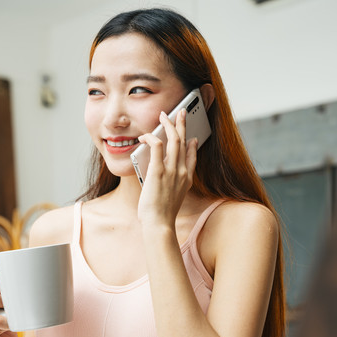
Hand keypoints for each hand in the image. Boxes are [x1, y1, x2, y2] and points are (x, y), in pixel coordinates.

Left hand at [137, 109, 198, 226]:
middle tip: (180, 112)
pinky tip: (144, 136)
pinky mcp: (158, 171)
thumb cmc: (161, 215)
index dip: (192, 144)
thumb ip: (174, 183)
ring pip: (174, 139)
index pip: (192, 156)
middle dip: (182, 124)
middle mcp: (182, 172)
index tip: (191, 137)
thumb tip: (167, 173)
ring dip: (169, 124)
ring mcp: (172, 170)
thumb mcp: (173, 198)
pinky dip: (151, 137)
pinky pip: (157, 146)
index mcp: (186, 179)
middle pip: (184, 141)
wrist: (159, 224)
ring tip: (163, 116)